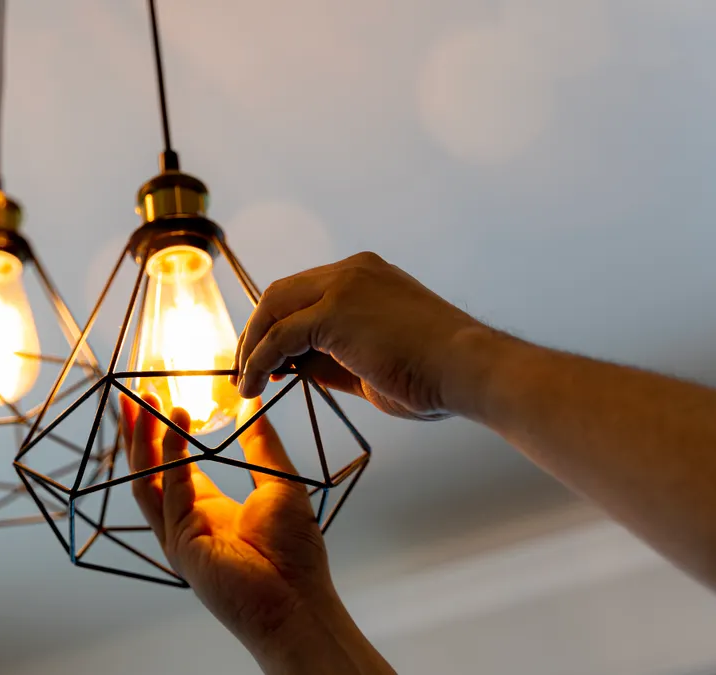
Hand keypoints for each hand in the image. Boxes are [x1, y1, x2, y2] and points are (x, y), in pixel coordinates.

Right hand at [121, 393, 391, 673]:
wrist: (298, 601)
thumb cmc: (295, 554)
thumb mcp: (280, 482)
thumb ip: (261, 444)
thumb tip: (254, 404)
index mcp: (207, 509)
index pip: (174, 465)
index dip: (164, 432)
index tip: (160, 400)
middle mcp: (186, 520)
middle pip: (150, 469)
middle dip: (139, 431)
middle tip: (134, 394)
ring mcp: (179, 534)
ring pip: (147, 479)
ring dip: (143, 439)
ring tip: (144, 402)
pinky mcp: (181, 543)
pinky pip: (169, 492)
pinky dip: (171, 456)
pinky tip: (178, 426)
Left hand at [235, 252, 499, 419]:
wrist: (471, 370)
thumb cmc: (435, 375)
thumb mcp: (371, 362)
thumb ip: (330, 358)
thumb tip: (290, 367)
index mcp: (366, 276)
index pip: (305, 292)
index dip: (278, 325)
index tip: (268, 360)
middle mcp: (352, 271)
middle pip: (281, 294)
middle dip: (257, 331)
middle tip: (245, 369)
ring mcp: (343, 286)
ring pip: (273, 309)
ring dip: (252, 346)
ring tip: (244, 382)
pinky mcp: (334, 311)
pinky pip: (279, 337)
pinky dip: (258, 361)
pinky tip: (254, 386)